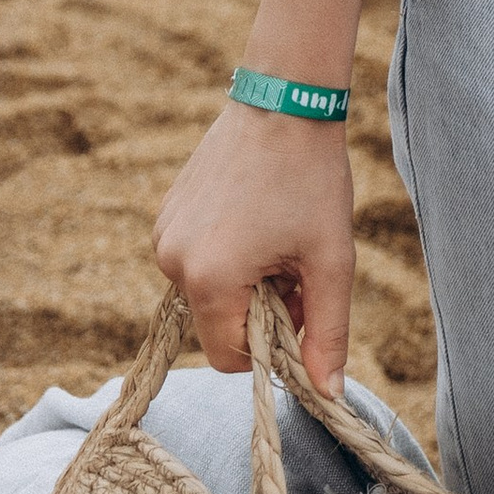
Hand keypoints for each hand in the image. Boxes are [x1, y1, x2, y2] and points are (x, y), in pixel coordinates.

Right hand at [154, 99, 354, 386]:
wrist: (284, 98)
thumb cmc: (312, 177)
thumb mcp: (330, 259)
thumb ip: (328, 332)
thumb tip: (328, 395)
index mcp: (210, 280)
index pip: (231, 357)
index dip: (272, 343)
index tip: (300, 302)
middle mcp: (173, 262)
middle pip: (218, 324)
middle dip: (259, 309)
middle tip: (294, 264)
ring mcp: (164, 235)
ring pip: (208, 292)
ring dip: (243, 281)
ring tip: (275, 233)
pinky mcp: (165, 214)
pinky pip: (195, 260)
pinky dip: (226, 254)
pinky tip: (254, 215)